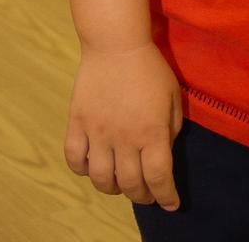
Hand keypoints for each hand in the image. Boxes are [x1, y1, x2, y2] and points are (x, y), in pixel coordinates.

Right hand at [63, 41, 182, 209]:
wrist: (115, 44)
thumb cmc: (150, 68)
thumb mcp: (173, 95)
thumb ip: (172, 128)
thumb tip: (163, 151)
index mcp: (152, 132)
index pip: (159, 177)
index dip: (166, 196)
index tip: (171, 204)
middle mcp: (125, 138)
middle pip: (131, 184)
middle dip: (142, 196)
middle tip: (147, 194)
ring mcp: (98, 133)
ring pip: (102, 179)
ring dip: (113, 188)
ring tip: (120, 183)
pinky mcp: (77, 124)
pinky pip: (75, 160)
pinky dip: (83, 170)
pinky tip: (93, 166)